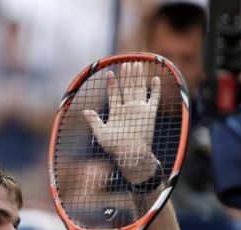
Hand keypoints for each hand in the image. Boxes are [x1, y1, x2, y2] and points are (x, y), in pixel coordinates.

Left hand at [83, 62, 159, 181]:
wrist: (131, 155)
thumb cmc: (115, 147)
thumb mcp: (101, 133)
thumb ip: (94, 121)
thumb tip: (84, 111)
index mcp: (116, 113)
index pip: (114, 95)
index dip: (111, 84)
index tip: (108, 73)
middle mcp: (128, 110)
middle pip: (127, 88)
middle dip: (126, 76)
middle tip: (126, 63)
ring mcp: (139, 110)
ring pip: (139, 89)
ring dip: (138, 77)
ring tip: (136, 64)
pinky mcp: (150, 114)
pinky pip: (154, 99)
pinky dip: (156, 89)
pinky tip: (155, 79)